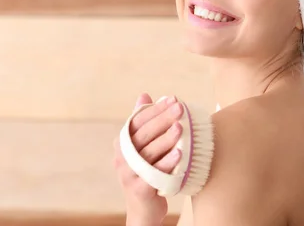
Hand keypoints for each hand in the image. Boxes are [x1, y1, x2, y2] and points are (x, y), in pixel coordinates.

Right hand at [113, 93, 184, 224]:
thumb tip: (144, 95)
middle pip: (143, 134)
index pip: (137, 121)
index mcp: (122, 143)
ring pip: (149, 152)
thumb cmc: (146, 172)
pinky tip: (180, 153)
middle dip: (163, 119)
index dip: (155, 109)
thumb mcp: (143, 147)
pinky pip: (155, 173)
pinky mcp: (140, 189)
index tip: (173, 98)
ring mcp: (129, 174)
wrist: (143, 209)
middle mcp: (122, 157)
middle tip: (180, 108)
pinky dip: (167, 162)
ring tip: (181, 127)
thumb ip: (143, 122)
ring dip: (166, 139)